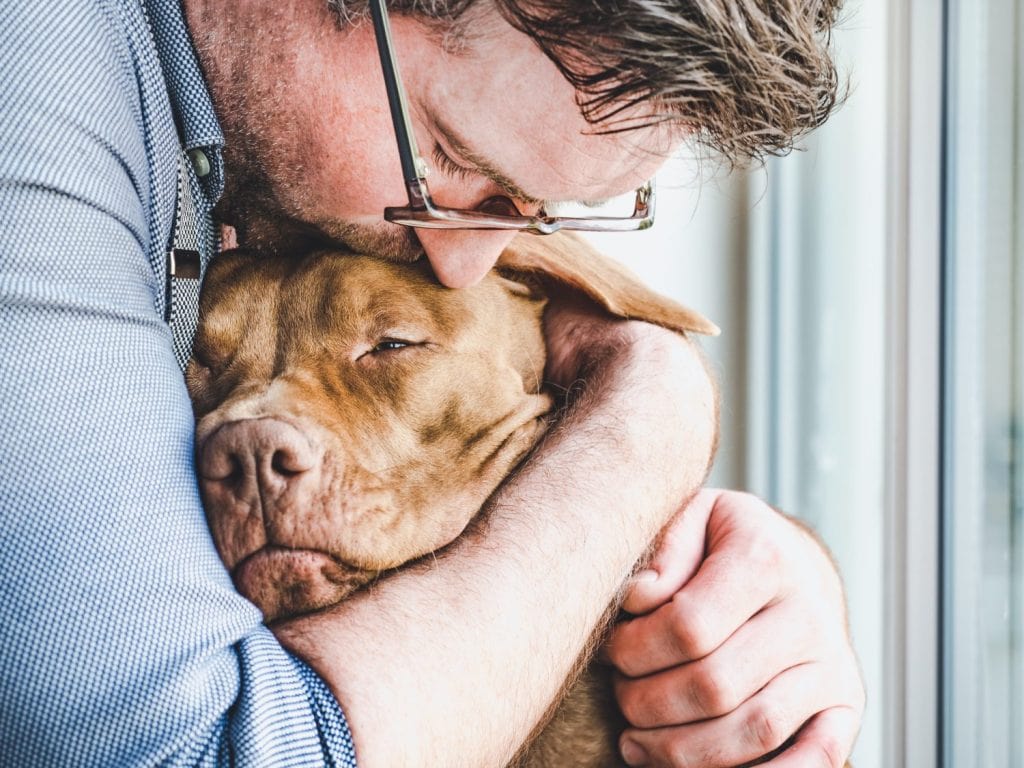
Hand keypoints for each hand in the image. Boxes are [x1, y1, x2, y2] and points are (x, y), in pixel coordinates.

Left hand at [606, 489, 864, 766]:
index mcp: (765, 558)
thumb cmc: (721, 544)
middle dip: (647, 702)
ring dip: (681, 750)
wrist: (791, 559)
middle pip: (714, 686)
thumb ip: (662, 551)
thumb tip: (638, 598)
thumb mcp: (689, 518)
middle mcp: (809, 613)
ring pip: (753, 732)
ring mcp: (832, 664)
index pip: (689, 626)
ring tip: (636, 740)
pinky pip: (816, 761)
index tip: (610, 650)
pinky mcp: (845, 705)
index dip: (634, 650)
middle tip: (621, 694)